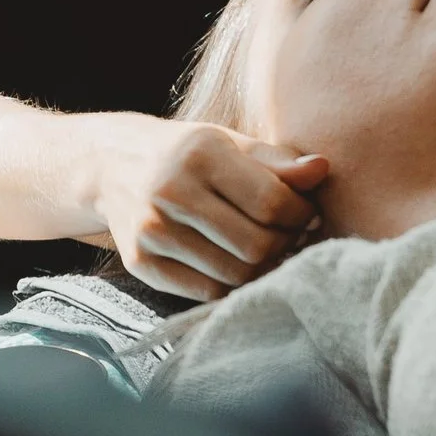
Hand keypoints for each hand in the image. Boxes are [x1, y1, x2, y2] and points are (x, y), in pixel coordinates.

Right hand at [87, 115, 327, 301]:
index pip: (272, 204)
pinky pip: (205, 292)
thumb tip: (323, 168)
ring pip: (234, 275)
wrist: (112, 164)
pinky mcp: (139, 262)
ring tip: (269, 253)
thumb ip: (277, 160)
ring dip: (264, 271)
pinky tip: (238, 266)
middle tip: (292, 239)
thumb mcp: (229, 143)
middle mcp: (171, 191)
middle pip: (256, 246)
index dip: (301, 216)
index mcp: (200, 152)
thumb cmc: (186, 154)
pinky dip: (232, 287)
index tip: (307, 215)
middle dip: (286, 247)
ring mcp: (151, 230)